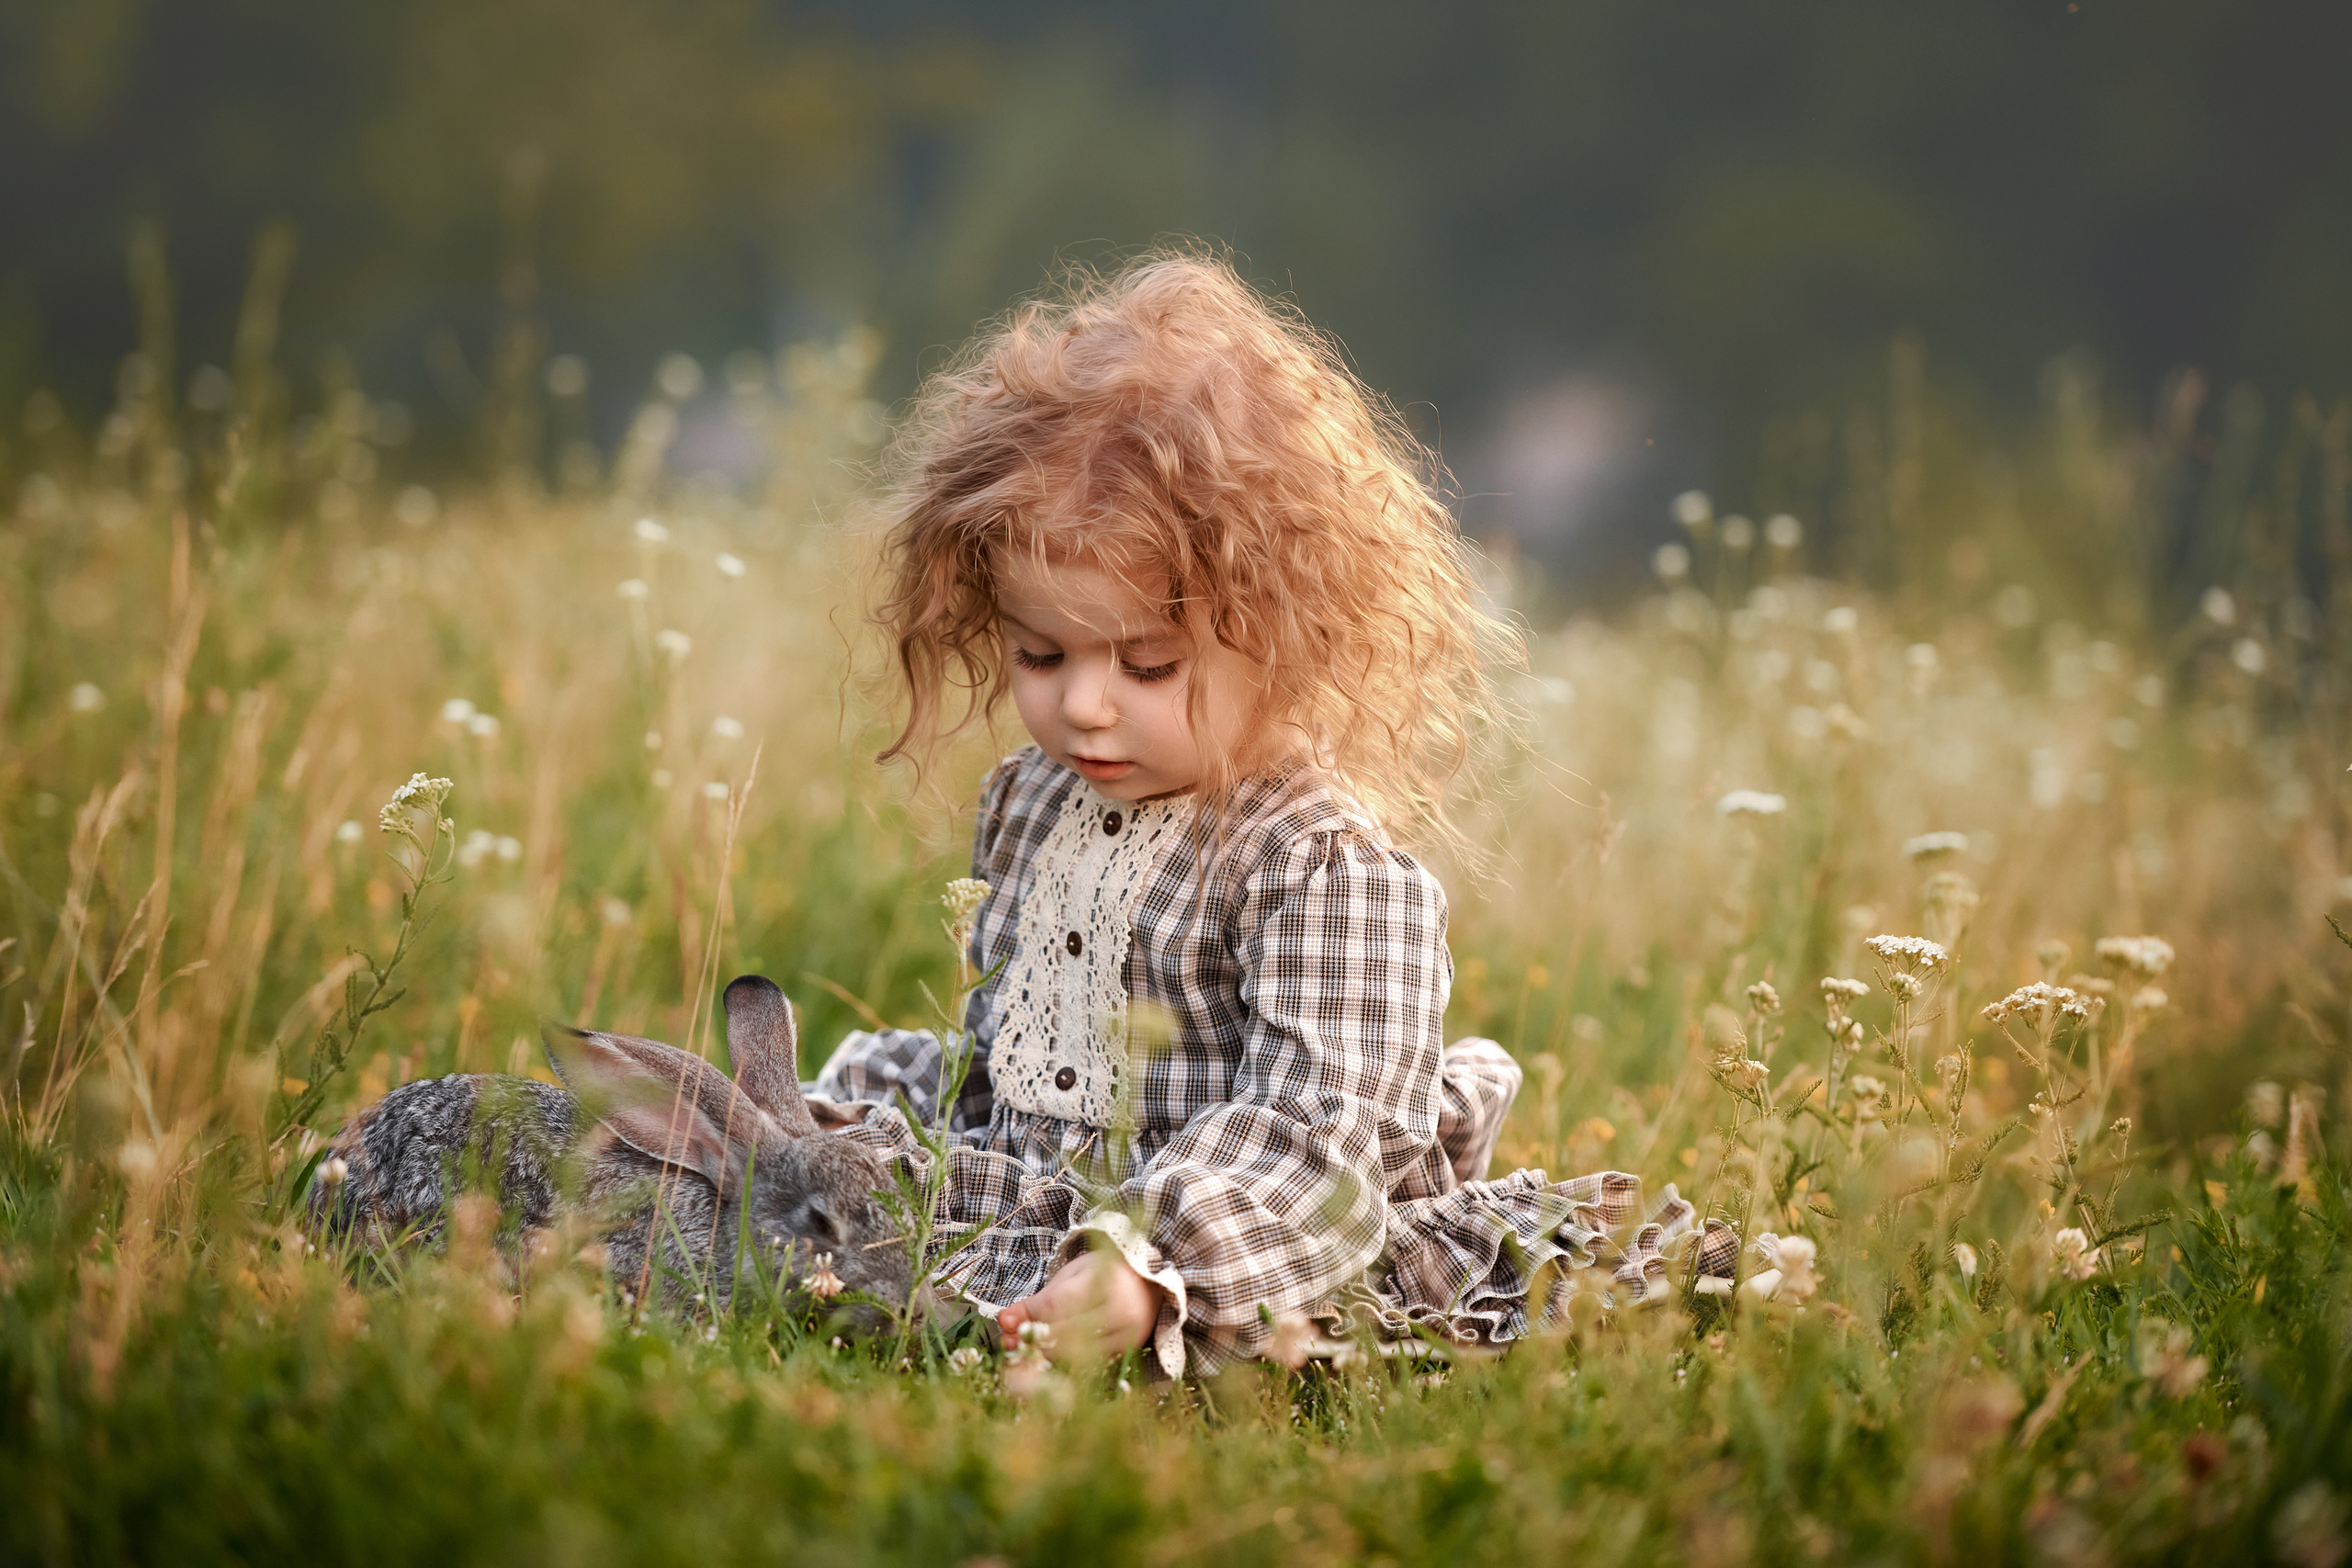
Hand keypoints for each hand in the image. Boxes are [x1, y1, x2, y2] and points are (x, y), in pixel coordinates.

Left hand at [996, 1247, 1164, 1361]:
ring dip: (1043, 1355)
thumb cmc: (1106, 1273)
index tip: (1004, 1321)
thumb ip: (1041, 1299)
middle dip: (1032, 1339)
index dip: (1029, 1314)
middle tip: (1007, 1341)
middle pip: (1066, 1333)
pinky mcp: (1126, 1352)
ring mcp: (1127, 1335)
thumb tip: (1005, 1321)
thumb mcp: (1072, 1276)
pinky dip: (1063, 1362)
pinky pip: (1088, 1363)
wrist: (1149, 1284)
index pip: (1059, 1304)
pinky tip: (1045, 1358)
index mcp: (1108, 1280)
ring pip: (1077, 1354)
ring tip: (1021, 1351)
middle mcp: (1122, 1311)